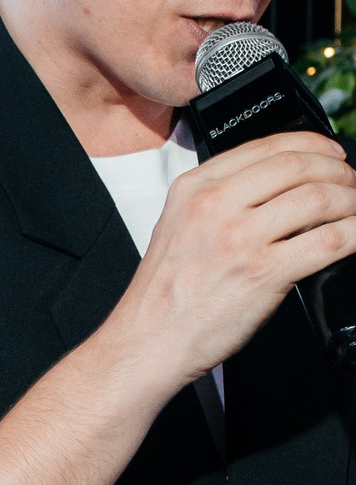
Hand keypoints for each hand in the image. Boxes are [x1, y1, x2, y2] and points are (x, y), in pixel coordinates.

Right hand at [116, 130, 355, 389]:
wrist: (149, 340)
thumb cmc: (166, 293)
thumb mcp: (178, 224)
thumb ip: (219, 199)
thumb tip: (278, 187)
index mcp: (194, 187)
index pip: (266, 146)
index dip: (312, 144)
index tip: (331, 154)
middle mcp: (215, 205)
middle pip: (297, 166)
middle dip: (338, 171)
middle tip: (351, 183)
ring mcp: (239, 238)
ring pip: (318, 198)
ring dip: (350, 201)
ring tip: (355, 211)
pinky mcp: (263, 272)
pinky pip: (327, 241)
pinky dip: (354, 235)